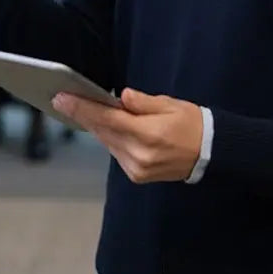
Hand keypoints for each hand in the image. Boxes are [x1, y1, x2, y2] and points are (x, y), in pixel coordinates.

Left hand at [52, 89, 202, 183]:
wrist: (210, 153)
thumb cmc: (191, 123)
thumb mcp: (170, 105)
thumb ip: (143, 103)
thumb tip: (121, 97)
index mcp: (147, 134)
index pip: (107, 118)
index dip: (82, 108)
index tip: (62, 99)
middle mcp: (138, 155)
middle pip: (103, 131)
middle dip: (83, 115)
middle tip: (64, 100)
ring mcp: (136, 169)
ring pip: (107, 142)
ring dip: (96, 126)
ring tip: (82, 109)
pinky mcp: (137, 175)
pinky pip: (116, 152)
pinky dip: (110, 138)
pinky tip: (106, 126)